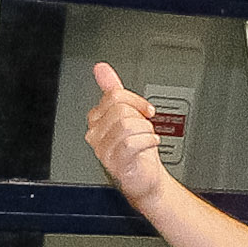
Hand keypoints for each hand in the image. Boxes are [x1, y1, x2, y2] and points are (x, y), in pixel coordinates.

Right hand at [83, 62, 170, 205]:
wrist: (146, 179)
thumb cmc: (137, 150)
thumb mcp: (127, 113)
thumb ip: (112, 90)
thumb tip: (101, 68)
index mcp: (96, 119)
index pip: (114, 96)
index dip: (135, 100)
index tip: (146, 110)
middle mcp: (96, 135)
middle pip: (120, 110)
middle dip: (140, 118)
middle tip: (145, 129)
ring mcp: (103, 150)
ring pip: (127, 125)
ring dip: (146, 131)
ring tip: (147, 139)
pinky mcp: (115, 163)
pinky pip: (131, 143)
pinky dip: (148, 141)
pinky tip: (151, 144)